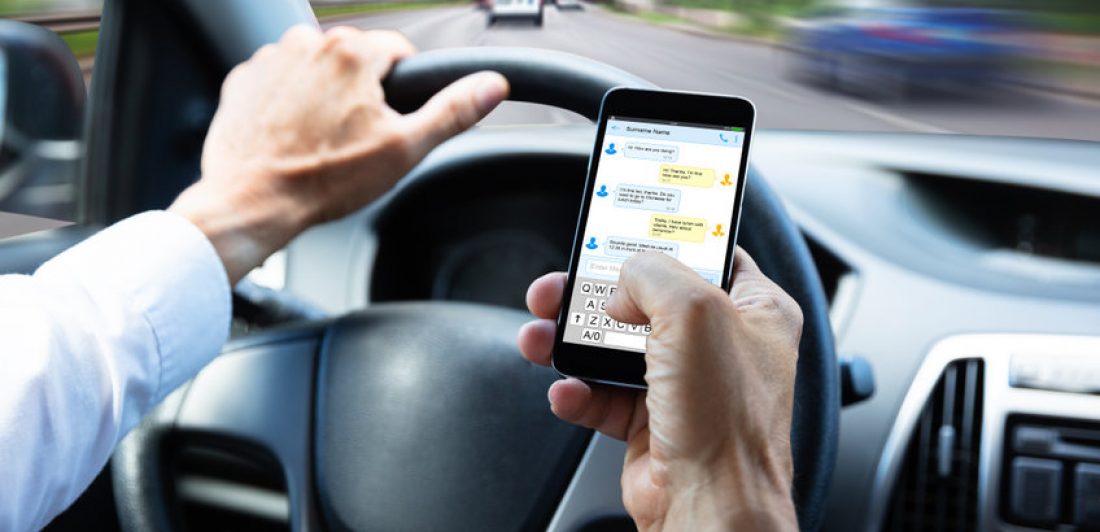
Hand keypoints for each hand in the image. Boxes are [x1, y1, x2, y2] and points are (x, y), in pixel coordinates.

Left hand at [170, 26, 508, 282]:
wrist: (251, 201)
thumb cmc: (321, 179)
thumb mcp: (404, 149)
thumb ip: (452, 111)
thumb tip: (491, 86)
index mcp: (352, 53)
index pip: (398, 51)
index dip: (403, 88)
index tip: (390, 118)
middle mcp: (308, 43)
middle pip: (356, 60)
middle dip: (361, 93)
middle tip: (355, 138)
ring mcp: (271, 58)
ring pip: (317, 69)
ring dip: (323, 95)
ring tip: (320, 140)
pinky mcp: (245, 78)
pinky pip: (281, 81)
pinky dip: (289, 103)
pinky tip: (292, 136)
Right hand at [518, 250, 800, 530]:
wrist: (708, 508)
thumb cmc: (727, 423)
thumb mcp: (693, 312)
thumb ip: (652, 273)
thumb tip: (621, 282)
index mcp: (755, 311)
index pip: (709, 254)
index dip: (665, 239)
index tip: (626, 228)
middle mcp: (721, 346)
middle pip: (646, 299)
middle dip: (595, 293)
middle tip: (562, 285)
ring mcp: (685, 386)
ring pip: (615, 346)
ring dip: (572, 340)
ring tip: (542, 334)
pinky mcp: (652, 422)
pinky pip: (602, 395)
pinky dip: (577, 392)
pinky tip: (567, 389)